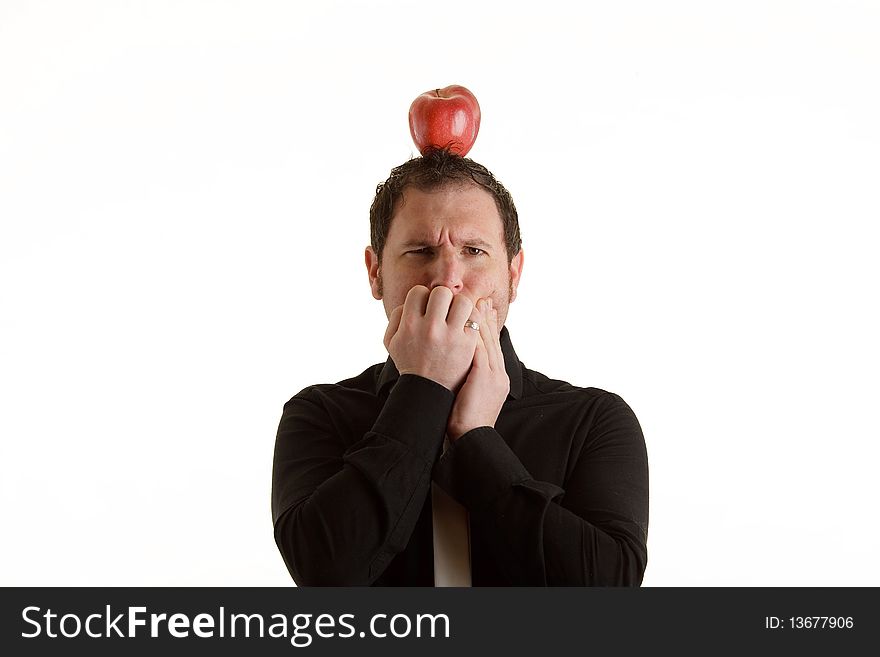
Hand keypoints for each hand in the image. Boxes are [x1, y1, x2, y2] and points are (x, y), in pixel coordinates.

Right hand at [384, 285, 477, 391]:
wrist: (428, 390)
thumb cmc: (409, 362)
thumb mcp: (391, 341)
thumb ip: (396, 317)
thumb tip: (410, 301)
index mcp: (409, 324)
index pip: (419, 291)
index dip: (423, 297)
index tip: (427, 308)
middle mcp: (430, 327)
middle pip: (442, 292)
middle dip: (443, 298)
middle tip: (444, 310)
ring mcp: (451, 336)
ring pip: (463, 301)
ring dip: (461, 306)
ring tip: (458, 316)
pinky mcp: (467, 344)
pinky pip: (475, 318)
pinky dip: (472, 318)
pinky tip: (467, 325)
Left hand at [446, 297, 509, 440]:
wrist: (472, 437)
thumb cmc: (465, 420)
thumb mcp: (471, 395)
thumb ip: (469, 377)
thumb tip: (459, 364)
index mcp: (496, 377)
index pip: (492, 346)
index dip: (487, 327)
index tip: (480, 310)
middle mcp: (498, 373)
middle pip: (493, 339)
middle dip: (486, 317)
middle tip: (480, 299)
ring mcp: (494, 375)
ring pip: (488, 341)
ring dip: (480, 320)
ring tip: (473, 302)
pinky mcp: (486, 377)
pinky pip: (482, 350)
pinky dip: (476, 333)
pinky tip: (467, 321)